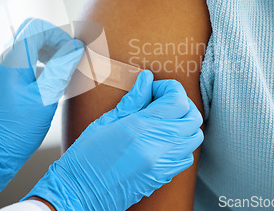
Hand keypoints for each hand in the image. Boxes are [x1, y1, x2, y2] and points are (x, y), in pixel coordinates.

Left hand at [0, 18, 83, 200]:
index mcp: (13, 60)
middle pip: (31, 32)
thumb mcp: (46, 98)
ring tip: (61, 69)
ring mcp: (2, 70)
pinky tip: (50, 82)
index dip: (58, 35)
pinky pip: (23, 61)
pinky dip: (39, 63)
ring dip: (47, 51)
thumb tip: (75, 48)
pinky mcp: (3, 81)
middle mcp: (4, 60)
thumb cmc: (17, 130)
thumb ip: (61, 68)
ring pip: (27, 45)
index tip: (71, 52)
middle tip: (67, 57)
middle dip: (53, 40)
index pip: (37, 28)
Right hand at [23, 70, 203, 210]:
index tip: (153, 88)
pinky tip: (161, 139)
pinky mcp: (163, 177)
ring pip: (194, 137)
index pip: (177, 101)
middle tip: (159, 100)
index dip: (169, 88)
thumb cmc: (85, 157)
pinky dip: (181, 143)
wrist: (79, 194)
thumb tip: (147, 80)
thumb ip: (132, 100)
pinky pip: (187, 156)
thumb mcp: (105, 121)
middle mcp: (158, 148)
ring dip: (183, 122)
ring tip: (162, 119)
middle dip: (180, 102)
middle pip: (192, 117)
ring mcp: (163, 165)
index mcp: (140, 129)